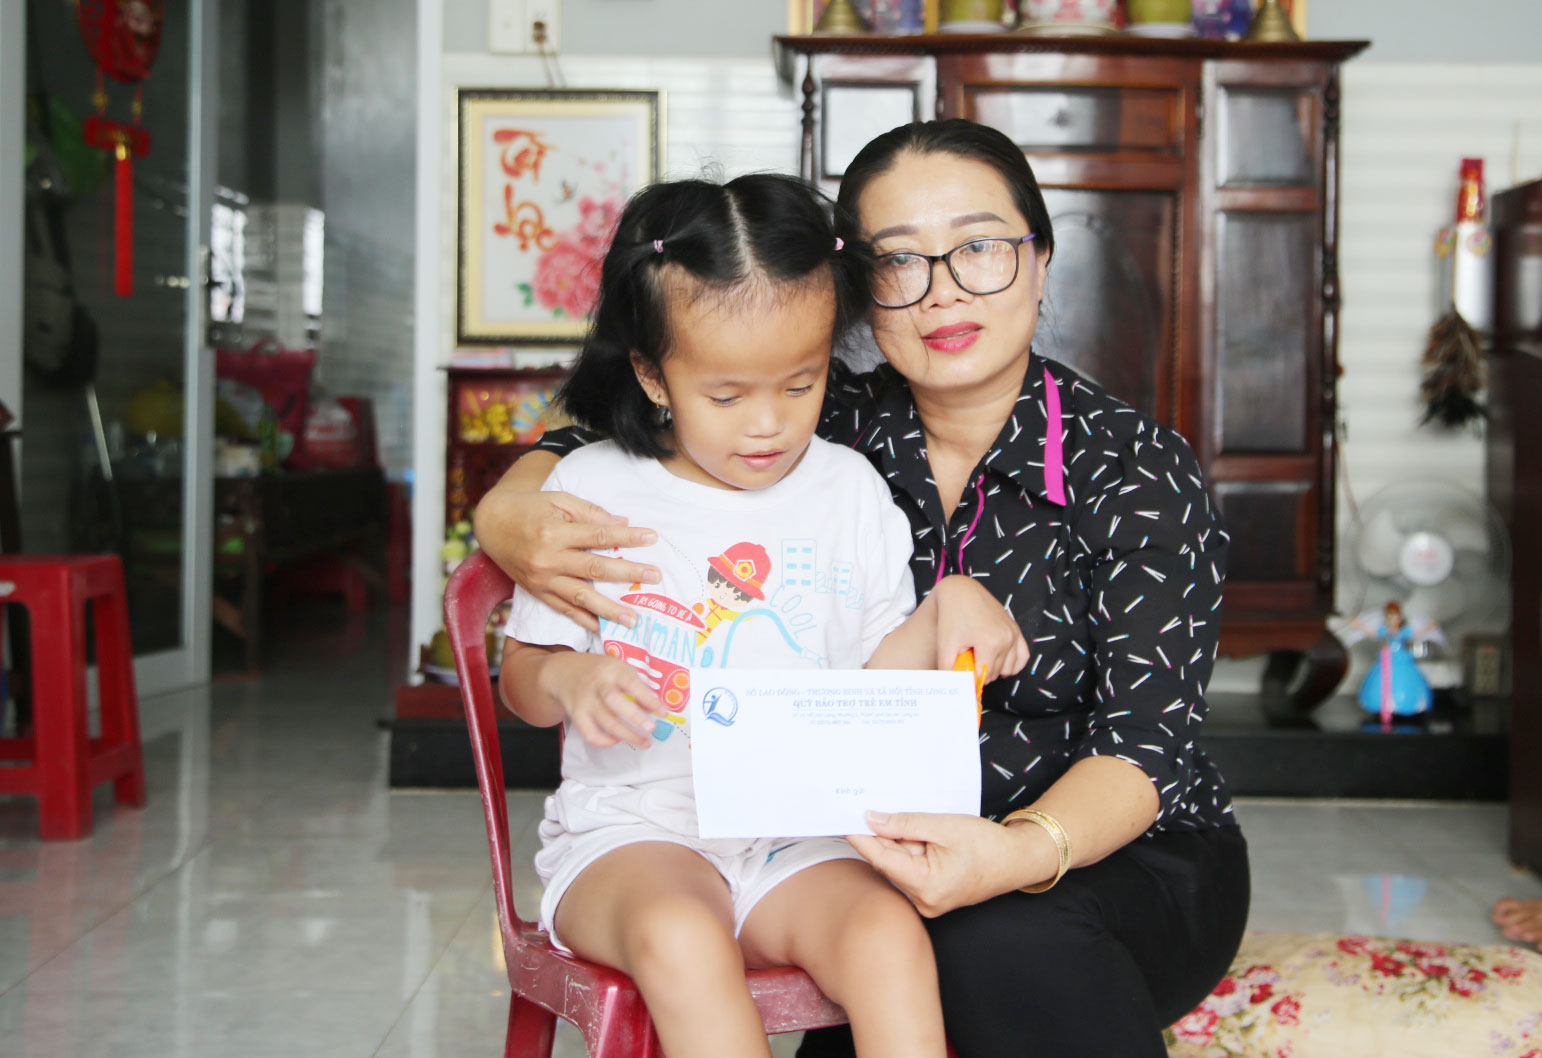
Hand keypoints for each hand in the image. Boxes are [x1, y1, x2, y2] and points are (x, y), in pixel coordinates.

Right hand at [476, 486, 660, 633]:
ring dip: (609, 610)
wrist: (492, 524)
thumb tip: (622, 523)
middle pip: (595, 569)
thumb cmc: (529, 508)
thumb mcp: (558, 500)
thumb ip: (590, 513)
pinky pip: (563, 610)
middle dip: (628, 573)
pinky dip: (583, 621)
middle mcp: (548, 559)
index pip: (599, 536)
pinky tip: (602, 628)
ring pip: (581, 597)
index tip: (652, 537)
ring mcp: (542, 579)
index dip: (627, 537)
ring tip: (633, 619)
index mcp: (554, 532)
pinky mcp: (537, 592)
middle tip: (655, 576)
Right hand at [541, 651, 667, 748]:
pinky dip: (605, 741)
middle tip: (651, 729)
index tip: (664, 712)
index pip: (630, 683)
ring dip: (627, 735)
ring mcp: (585, 701)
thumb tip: (657, 707)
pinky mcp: (576, 715)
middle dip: (634, 717)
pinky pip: (590, 734)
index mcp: (611, 669)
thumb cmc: (600, 671)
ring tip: (645, 743)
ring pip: (605, 722)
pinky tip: (618, 740)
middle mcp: (597, 685)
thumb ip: (635, 685)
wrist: (564, 672)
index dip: (648, 698)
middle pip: (614, 702)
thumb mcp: (617, 668)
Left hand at [846, 811, 1052, 916]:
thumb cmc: (987, 844)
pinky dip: (909, 852)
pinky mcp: (930, 896)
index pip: (881, 858)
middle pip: (888, 862)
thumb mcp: (944, 826)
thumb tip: (871, 819)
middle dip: (883, 836)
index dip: (860, 837)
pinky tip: (918, 836)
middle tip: (870, 807)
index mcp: (926, 885)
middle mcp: (923, 901)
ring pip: (898, 866)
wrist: (1017, 861)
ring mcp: (926, 902)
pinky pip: (909, 871)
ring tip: (915, 824)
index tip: (841, 818)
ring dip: (899, 843)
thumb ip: (905, 824)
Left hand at [931, 576, 1028, 683]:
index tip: (962, 671)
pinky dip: (1012, 663)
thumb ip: (950, 669)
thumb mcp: (945, 645)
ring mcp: (1014, 633)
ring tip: (979, 656)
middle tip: (967, 658)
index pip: (984, 676)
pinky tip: (997, 660)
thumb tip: (956, 688)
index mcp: (990, 643)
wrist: (961, 593)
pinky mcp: (1016, 629)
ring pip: (1009, 668)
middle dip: (980, 671)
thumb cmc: (952, 617)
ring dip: (995, 668)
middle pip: (996, 673)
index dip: (971, 677)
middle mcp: (1006, 639)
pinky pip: (1022, 657)